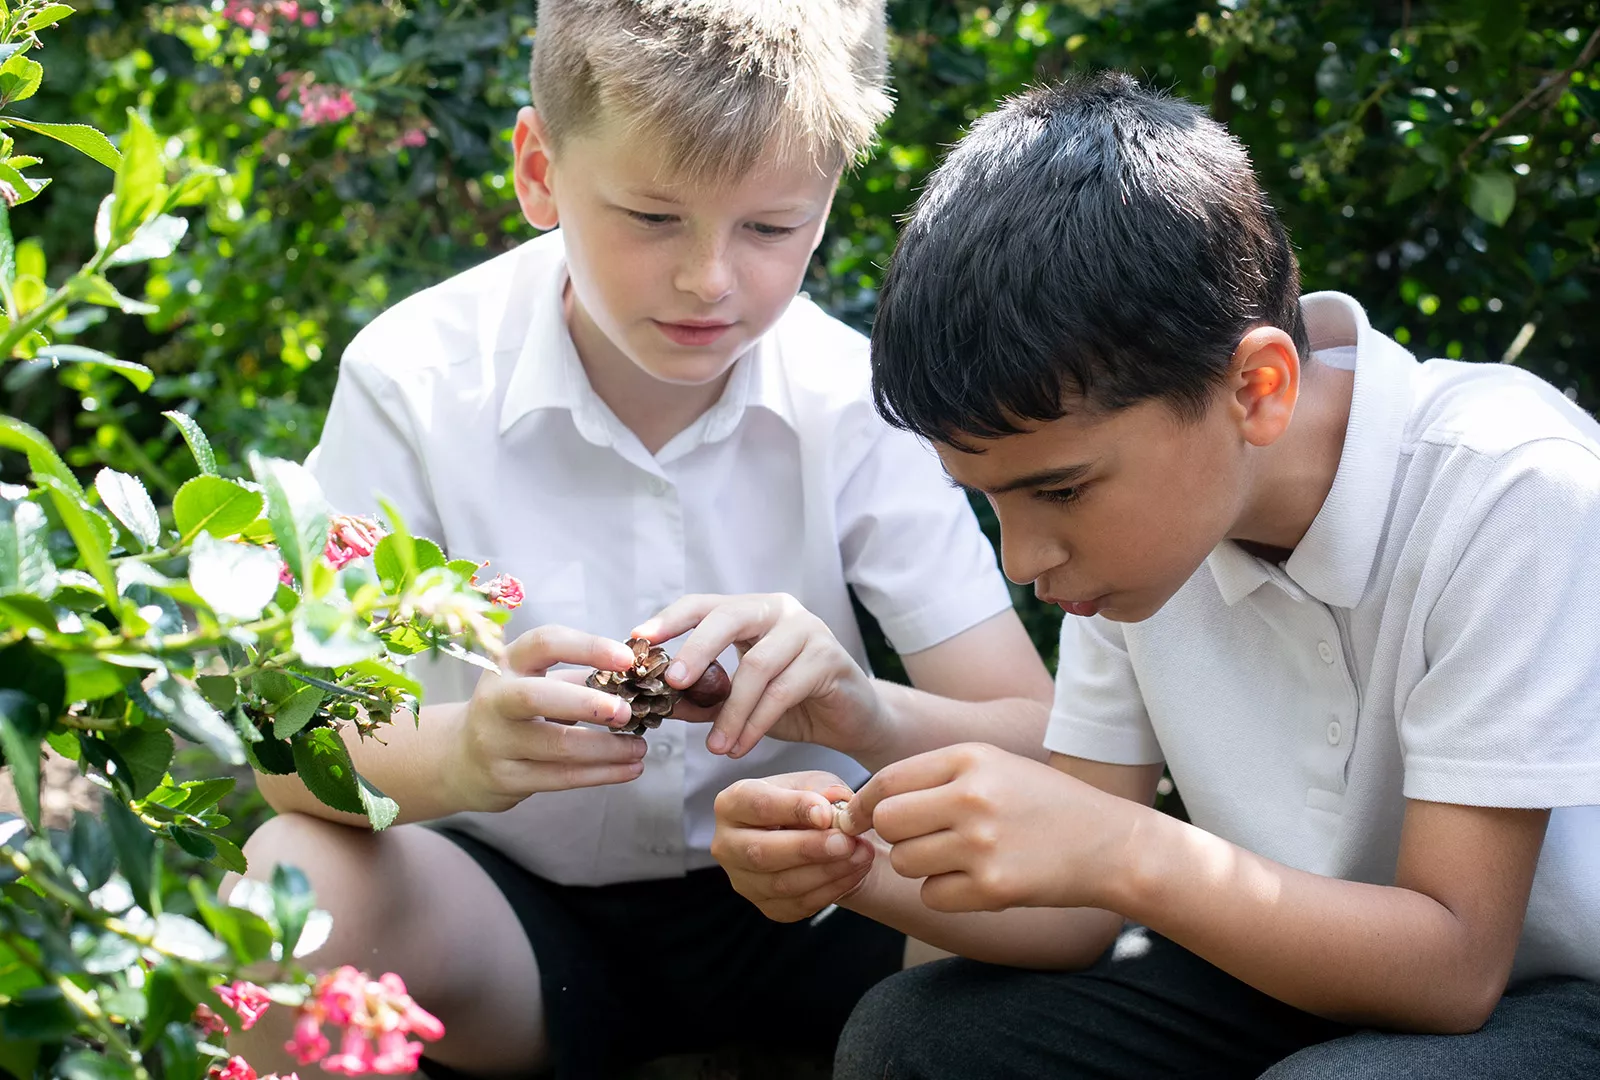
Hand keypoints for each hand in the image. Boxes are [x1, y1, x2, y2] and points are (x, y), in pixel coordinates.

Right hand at [444, 626, 648, 812]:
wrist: (464, 758)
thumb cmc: (517, 711)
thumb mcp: (538, 682)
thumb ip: (581, 678)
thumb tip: (640, 679)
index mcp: (508, 662)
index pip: (545, 643)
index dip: (588, 647)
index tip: (627, 658)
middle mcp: (495, 699)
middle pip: (538, 697)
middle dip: (588, 704)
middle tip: (627, 712)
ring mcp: (496, 741)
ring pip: (557, 745)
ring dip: (607, 748)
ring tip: (640, 747)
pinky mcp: (506, 778)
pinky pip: (561, 777)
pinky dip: (602, 774)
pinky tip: (629, 768)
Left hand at [632, 593, 882, 758]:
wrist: (853, 719)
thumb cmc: (793, 704)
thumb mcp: (739, 700)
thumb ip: (703, 698)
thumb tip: (658, 704)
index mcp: (753, 611)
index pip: (705, 604)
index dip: (670, 619)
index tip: (639, 639)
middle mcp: (780, 610)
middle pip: (729, 617)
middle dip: (696, 649)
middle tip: (672, 683)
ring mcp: (808, 630)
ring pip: (756, 666)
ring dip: (731, 711)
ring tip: (715, 746)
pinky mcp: (829, 658)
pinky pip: (783, 691)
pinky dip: (756, 722)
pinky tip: (740, 746)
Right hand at [710, 771, 876, 922]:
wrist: (817, 837)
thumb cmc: (810, 804)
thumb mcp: (816, 783)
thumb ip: (823, 789)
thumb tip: (830, 805)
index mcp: (733, 803)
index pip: (758, 806)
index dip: (793, 809)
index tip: (826, 813)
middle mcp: (727, 844)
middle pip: (761, 852)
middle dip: (809, 849)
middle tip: (847, 842)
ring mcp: (742, 880)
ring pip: (780, 884)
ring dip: (827, 872)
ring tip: (861, 855)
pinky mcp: (764, 905)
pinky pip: (797, 905)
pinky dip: (830, 890)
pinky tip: (854, 872)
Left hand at [840, 743, 1134, 912]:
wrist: (1110, 844)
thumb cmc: (1043, 803)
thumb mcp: (994, 766)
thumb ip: (934, 776)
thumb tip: (868, 802)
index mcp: (969, 759)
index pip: (889, 780)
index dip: (861, 802)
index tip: (854, 817)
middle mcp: (972, 797)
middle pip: (887, 822)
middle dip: (892, 834)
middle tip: (919, 838)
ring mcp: (982, 844)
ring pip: (904, 862)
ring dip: (920, 865)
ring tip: (957, 857)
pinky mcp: (993, 888)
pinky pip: (932, 896)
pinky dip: (944, 893)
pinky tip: (975, 880)